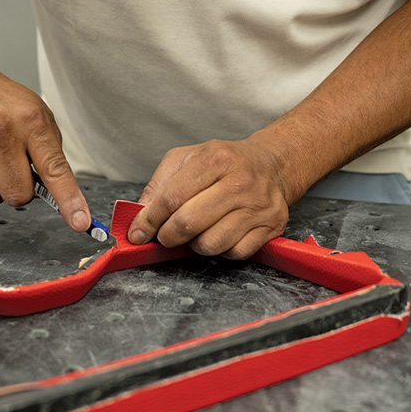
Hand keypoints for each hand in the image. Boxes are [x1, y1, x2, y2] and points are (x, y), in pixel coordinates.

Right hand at [0, 65, 90, 232]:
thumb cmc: (3, 105)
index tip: (79, 222)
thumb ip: (51, 156)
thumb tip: (60, 198)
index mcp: (31, 122)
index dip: (68, 200)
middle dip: (18, 189)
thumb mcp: (38, 118)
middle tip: (11, 166)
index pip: (55, 170)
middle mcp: (0, 131)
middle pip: (19, 196)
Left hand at [127, 136, 293, 258]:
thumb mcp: (187, 159)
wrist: (270, 164)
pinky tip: (219, 234)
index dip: (149, 221)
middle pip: (189, 224)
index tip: (138, 233)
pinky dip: (221, 250)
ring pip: (211, 244)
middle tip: (165, 236)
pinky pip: (235, 253)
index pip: (171, 199)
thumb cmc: (224, 163)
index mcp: (215, 160)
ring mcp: (258, 206)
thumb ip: (160, 185)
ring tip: (196, 232)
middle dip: (168, 236)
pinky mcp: (272, 225)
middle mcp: (240, 182)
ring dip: (195, 245)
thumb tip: (140, 218)